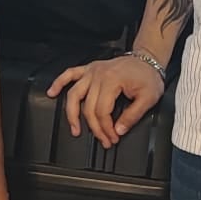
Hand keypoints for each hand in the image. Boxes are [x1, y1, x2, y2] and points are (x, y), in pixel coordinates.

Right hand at [47, 55, 164, 150]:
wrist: (147, 58)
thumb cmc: (148, 76)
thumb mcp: (148, 98)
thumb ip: (132, 116)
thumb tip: (118, 130)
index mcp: (112, 80)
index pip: (102, 111)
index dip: (106, 128)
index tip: (113, 138)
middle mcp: (98, 75)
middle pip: (88, 108)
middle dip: (95, 128)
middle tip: (103, 140)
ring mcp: (91, 71)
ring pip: (74, 95)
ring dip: (72, 114)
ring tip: (75, 129)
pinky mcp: (89, 68)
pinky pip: (69, 74)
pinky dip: (59, 83)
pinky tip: (52, 92)